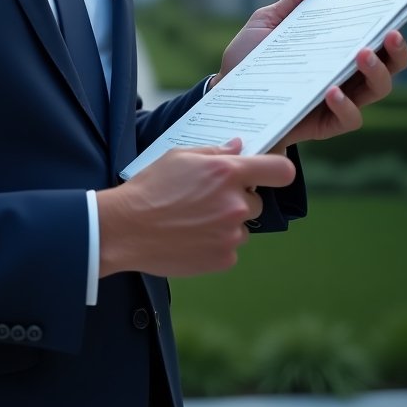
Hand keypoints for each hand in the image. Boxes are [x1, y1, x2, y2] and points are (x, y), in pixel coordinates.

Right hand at [96, 140, 295, 277]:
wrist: (126, 229)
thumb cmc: (150, 188)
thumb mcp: (179, 156)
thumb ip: (215, 152)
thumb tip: (239, 148)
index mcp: (227, 173)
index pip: (280, 171)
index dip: (278, 170)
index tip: (270, 173)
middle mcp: (235, 204)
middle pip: (256, 201)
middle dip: (237, 199)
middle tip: (206, 199)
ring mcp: (231, 235)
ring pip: (241, 226)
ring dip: (225, 223)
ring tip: (192, 220)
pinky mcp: (223, 259)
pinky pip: (229, 248)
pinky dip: (215, 243)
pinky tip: (190, 236)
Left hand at [207, 0, 406, 147]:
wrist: (225, 91)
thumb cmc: (250, 55)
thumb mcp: (270, 21)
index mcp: (339, 47)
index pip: (377, 37)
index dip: (392, 24)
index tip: (396, 8)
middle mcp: (346, 74)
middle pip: (390, 65)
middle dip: (397, 50)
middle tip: (389, 32)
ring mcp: (339, 101)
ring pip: (377, 90)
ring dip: (376, 72)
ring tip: (361, 54)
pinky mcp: (325, 124)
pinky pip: (350, 119)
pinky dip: (346, 105)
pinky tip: (332, 90)